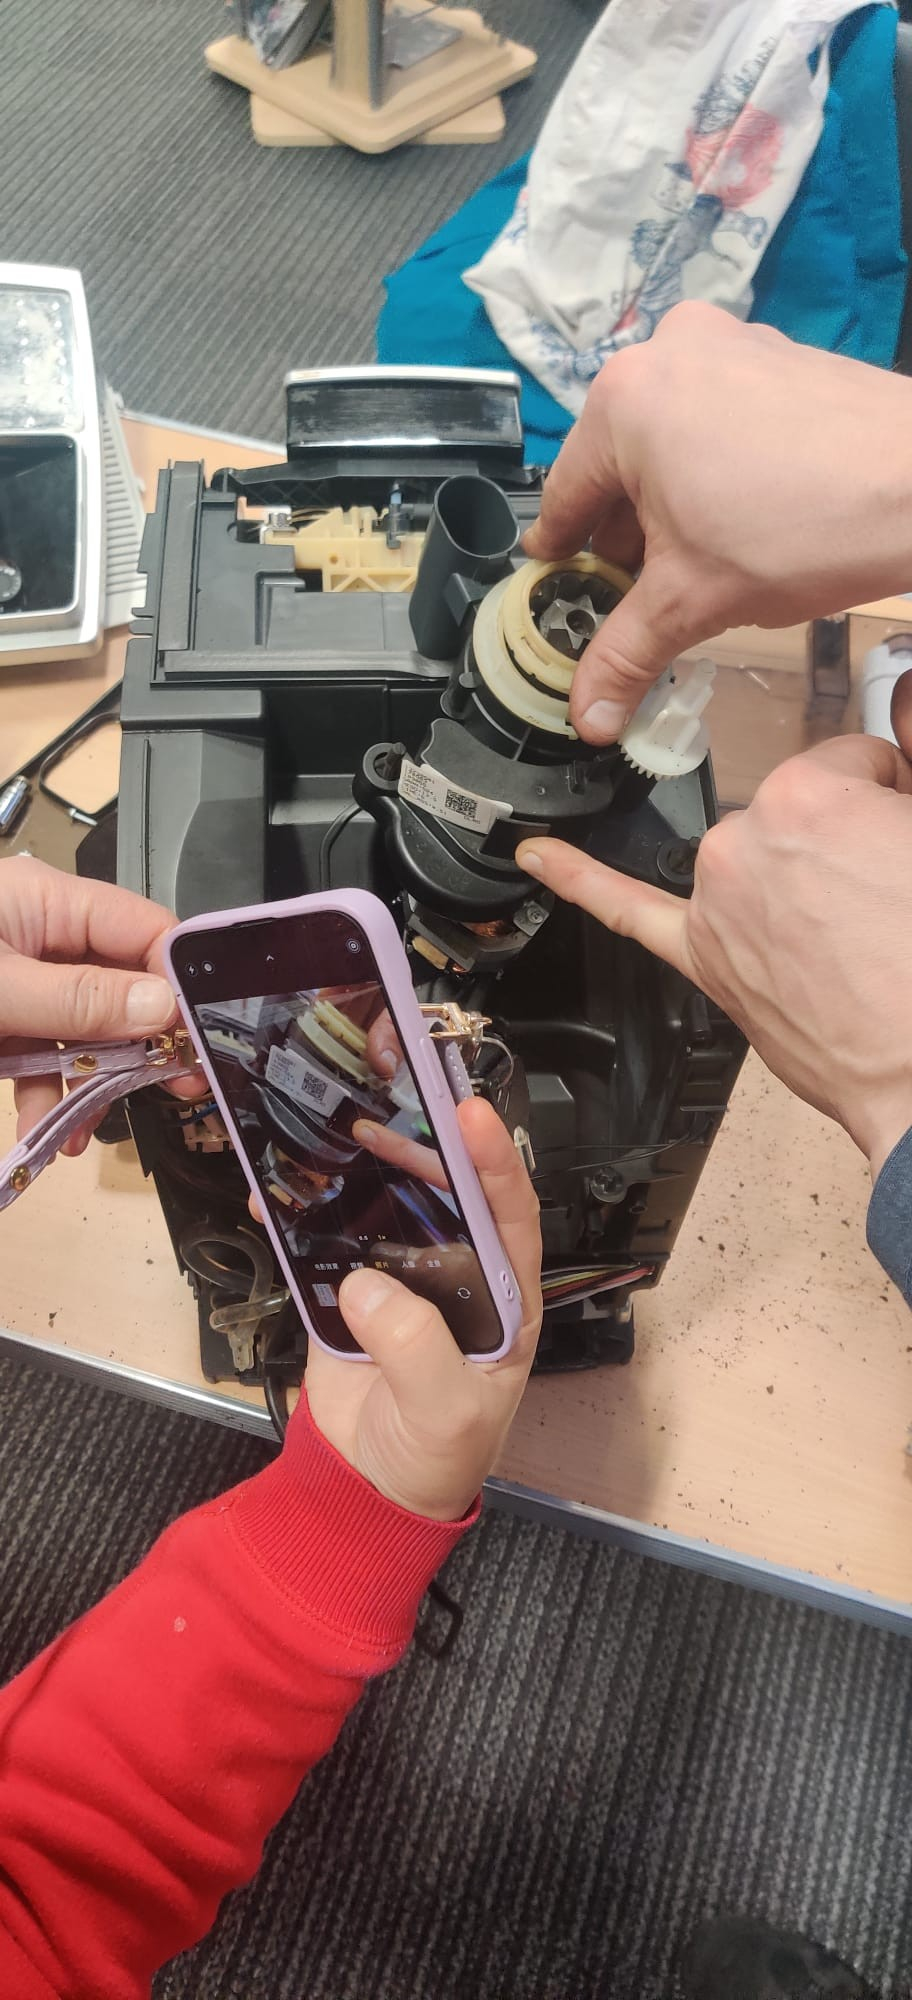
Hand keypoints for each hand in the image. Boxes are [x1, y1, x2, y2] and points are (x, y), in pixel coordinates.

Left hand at [0, 857, 183, 1151]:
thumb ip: (78, 1000)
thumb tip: (160, 1005)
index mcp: (47, 900)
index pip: (144, 929)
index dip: (178, 979)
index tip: (202, 1034)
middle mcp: (41, 934)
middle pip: (121, 984)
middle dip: (143, 1041)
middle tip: (181, 1087)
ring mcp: (20, 980)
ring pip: (85, 1030)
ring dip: (93, 1082)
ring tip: (84, 1132)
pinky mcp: (1, 1021)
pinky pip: (45, 1055)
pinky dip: (50, 1095)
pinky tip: (47, 1133)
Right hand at [306, 1098, 541, 1521]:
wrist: (367, 1494)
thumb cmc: (434, 1458)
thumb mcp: (444, 1412)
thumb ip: (416, 1350)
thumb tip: (369, 1285)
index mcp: (502, 1302)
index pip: (510, 1217)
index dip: (496, 1162)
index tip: (473, 1114)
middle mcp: (457, 1280)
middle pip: (449, 1197)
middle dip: (425, 1149)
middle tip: (391, 1109)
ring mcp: (401, 1284)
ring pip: (390, 1209)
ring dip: (367, 1169)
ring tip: (342, 1133)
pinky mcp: (347, 1296)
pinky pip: (326, 1244)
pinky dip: (301, 1216)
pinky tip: (278, 1192)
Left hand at [518, 693, 911, 1182]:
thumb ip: (905, 787)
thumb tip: (897, 763)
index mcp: (808, 796)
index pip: (854, 764)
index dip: (889, 796)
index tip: (902, 825)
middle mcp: (744, 842)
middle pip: (798, 812)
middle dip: (842, 838)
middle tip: (886, 892)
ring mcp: (714, 903)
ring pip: (750, 857)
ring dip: (788, 876)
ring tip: (845, 931)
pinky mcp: (704, 960)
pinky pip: (626, 910)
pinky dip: (579, 880)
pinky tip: (540, 856)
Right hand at [524, 303, 911, 742]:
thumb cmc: (808, 526)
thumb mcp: (694, 603)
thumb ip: (625, 655)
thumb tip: (586, 712)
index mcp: (624, 400)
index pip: (564, 496)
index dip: (561, 560)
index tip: (561, 594)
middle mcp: (668, 353)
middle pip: (618, 466)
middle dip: (627, 537)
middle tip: (640, 598)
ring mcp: (729, 345)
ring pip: (671, 444)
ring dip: (673, 507)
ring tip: (701, 566)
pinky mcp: (777, 356)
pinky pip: (719, 422)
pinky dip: (716, 473)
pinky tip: (745, 524)